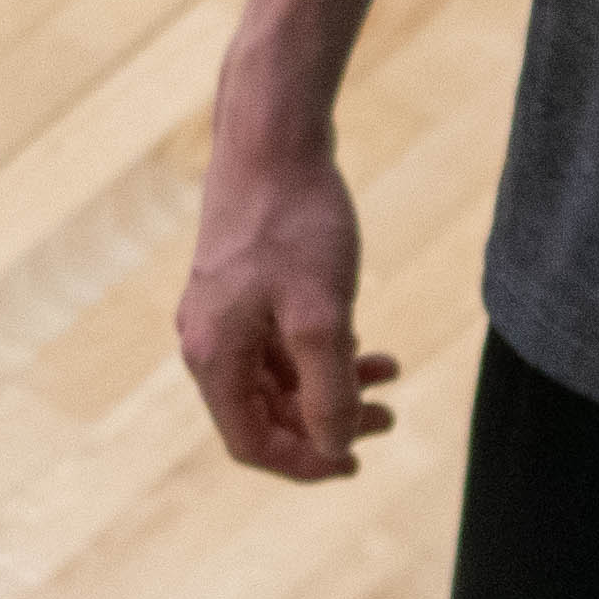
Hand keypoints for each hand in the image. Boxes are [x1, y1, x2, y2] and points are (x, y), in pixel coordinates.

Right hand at [177, 137, 393, 479]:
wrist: (273, 137)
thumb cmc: (295, 222)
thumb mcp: (321, 315)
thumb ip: (328, 390)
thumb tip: (334, 445)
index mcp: (214, 356)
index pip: (251, 442)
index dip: (305, 461)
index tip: (357, 460)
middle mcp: (208, 340)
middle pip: (266, 413)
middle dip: (327, 423)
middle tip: (389, 419)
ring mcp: (224, 311)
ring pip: (278, 377)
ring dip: (332, 386)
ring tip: (390, 375)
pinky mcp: (244, 285)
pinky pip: (280, 342)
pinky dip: (322, 352)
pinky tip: (368, 344)